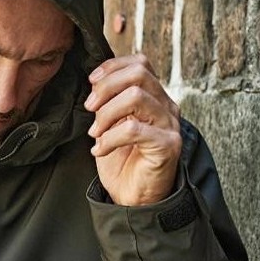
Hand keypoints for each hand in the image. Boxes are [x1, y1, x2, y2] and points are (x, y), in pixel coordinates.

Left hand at [84, 53, 181, 205]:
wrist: (134, 198)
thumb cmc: (122, 161)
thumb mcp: (110, 124)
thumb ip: (108, 101)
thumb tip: (95, 81)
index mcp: (154, 97)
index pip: (140, 63)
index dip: (113, 67)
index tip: (91, 82)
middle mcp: (166, 106)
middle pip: (139, 74)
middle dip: (106, 88)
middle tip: (90, 108)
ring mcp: (169, 125)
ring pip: (136, 97)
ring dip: (106, 114)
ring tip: (94, 133)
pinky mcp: (168, 145)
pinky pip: (133, 129)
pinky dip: (109, 138)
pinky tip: (99, 150)